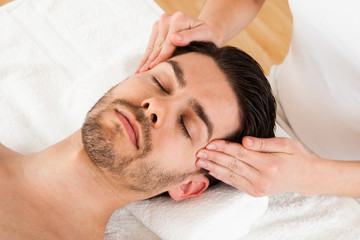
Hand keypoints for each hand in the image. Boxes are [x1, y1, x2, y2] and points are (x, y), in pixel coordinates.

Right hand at [135, 12, 219, 72]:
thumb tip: (174, 38)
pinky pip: (150, 46)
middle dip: (150, 61)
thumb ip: (191, 36)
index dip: (160, 58)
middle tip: (142, 75)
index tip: (153, 68)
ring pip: (152, 47)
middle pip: (158, 46)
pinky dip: (146, 57)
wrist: (204, 32)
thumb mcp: (205, 35)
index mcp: (179, 19)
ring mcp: (161, 23)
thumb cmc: (207, 37)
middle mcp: (167, 19)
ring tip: (138, 73)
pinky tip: (141, 67)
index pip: (167, 44)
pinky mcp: (157, 28)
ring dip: (145, 61)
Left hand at [196, 137, 321, 196]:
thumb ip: (264, 143)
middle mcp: (262, 178)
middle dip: (214, 157)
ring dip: (213, 168)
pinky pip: (235, 183)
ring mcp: (258, 187)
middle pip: (232, 165)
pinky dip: (222, 177)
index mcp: (269, 164)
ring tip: (200, 161)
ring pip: (231, 175)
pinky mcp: (255, 192)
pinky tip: (212, 171)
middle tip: (199, 152)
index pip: (240, 154)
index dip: (224, 148)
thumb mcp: (286, 144)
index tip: (210, 143)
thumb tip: (245, 140)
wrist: (306, 178)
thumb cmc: (297, 157)